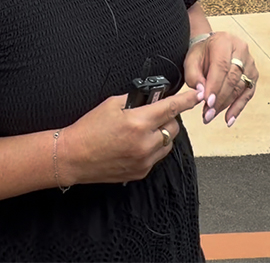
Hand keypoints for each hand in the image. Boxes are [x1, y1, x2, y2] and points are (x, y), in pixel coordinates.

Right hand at [58, 89, 201, 185]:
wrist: (73, 156)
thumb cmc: (88, 129)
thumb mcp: (110, 104)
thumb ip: (135, 99)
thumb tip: (151, 97)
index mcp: (138, 123)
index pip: (171, 108)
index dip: (186, 100)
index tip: (196, 96)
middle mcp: (144, 143)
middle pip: (173, 127)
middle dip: (167, 118)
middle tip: (153, 115)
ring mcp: (144, 160)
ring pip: (167, 143)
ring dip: (161, 134)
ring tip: (142, 131)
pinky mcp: (140, 172)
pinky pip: (156, 157)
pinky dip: (152, 148)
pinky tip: (135, 144)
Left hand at [183, 32, 257, 126]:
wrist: (212, 46)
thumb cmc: (202, 53)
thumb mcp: (191, 60)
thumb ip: (193, 75)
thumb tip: (201, 93)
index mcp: (224, 42)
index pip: (221, 66)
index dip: (215, 86)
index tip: (207, 102)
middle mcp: (241, 50)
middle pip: (233, 79)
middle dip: (219, 99)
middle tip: (207, 114)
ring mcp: (250, 63)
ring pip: (240, 88)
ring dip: (226, 105)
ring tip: (211, 116)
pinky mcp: (253, 75)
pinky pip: (247, 94)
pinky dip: (238, 108)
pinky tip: (229, 119)